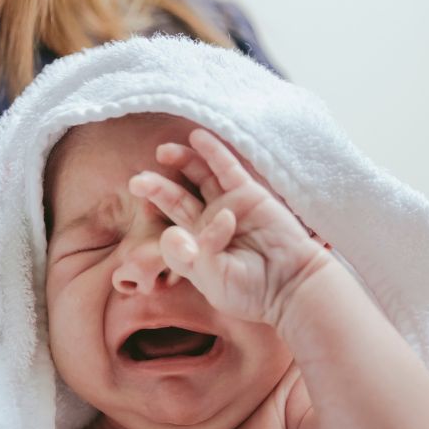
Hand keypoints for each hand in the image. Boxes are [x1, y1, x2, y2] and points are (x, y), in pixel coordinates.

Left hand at [129, 128, 326, 325]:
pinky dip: (212, 152)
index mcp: (195, 249)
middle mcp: (208, 224)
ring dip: (181, 162)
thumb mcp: (213, 281)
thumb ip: (193, 257)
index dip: (168, 235)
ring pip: (199, 177)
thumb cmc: (252, 291)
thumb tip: (188, 227)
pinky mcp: (248, 194)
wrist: (291, 286)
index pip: (169, 232)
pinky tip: (197, 137)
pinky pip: (226, 168)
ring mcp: (228, 206)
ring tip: (162, 151)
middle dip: (156, 188)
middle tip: (137, 180)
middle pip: (177, 199)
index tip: (184, 245)